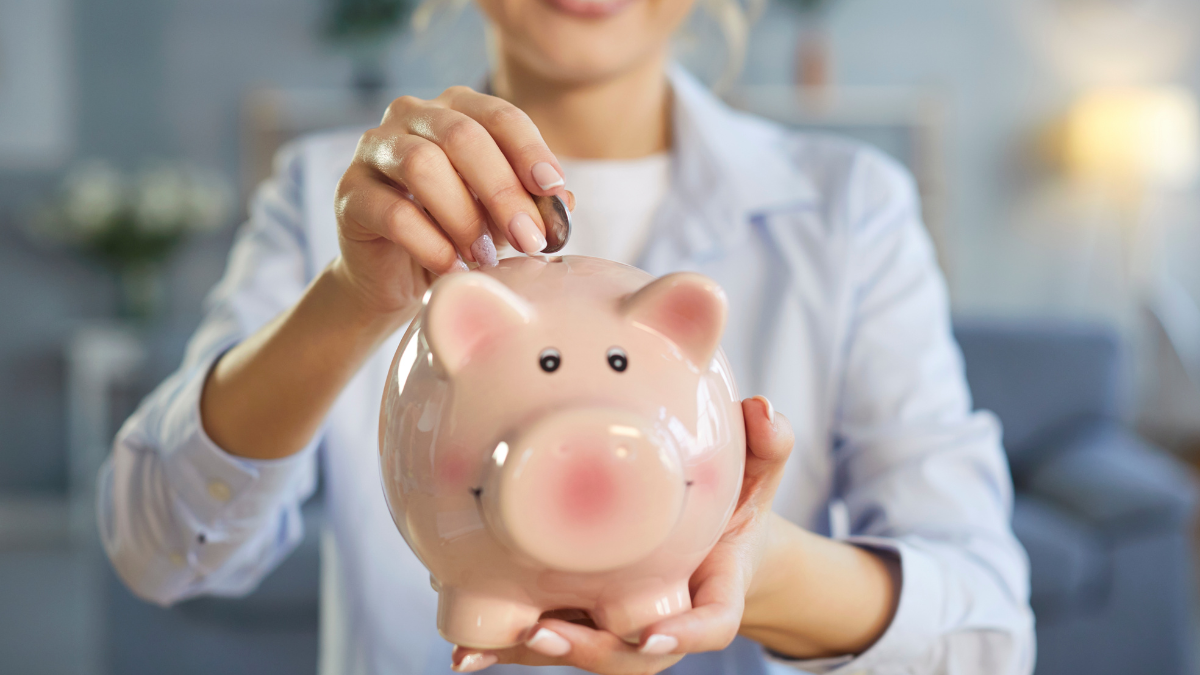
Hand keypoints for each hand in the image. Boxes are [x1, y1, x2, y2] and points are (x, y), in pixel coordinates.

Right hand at [332, 86, 566, 318]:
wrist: (397, 279)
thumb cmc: (456, 235)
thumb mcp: (502, 218)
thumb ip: (530, 204)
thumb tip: (563, 202)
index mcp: (455, 110)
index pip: (498, 115)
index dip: (529, 150)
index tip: (553, 189)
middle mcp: (411, 116)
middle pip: (461, 137)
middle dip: (502, 190)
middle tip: (529, 238)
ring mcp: (373, 151)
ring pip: (422, 166)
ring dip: (463, 216)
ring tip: (485, 256)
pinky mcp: (349, 194)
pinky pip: (392, 212)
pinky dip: (430, 243)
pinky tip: (452, 266)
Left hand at [450, 396, 794, 673]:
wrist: (714, 544)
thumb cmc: (734, 510)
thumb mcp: (757, 476)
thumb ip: (767, 446)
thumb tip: (764, 409)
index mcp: (712, 590)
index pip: (711, 624)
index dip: (683, 635)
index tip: (653, 635)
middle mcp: (663, 619)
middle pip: (628, 655)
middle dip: (584, 649)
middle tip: (542, 630)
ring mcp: (621, 624)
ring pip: (579, 651)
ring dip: (529, 652)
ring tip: (479, 644)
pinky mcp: (585, 617)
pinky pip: (549, 634)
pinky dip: (506, 641)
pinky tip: (464, 643)